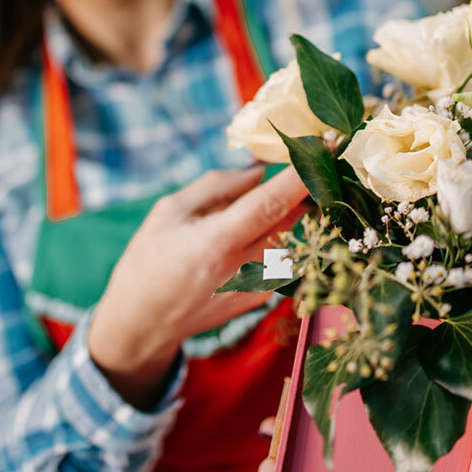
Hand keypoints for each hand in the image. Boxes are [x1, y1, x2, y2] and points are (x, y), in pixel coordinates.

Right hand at [88, 166, 307, 408]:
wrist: (143, 323)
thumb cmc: (149, 260)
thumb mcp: (169, 211)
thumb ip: (217, 186)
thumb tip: (260, 171)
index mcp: (216, 242)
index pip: (271, 203)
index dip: (302, 175)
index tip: (328, 148)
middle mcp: (244, 269)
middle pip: (289, 218)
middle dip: (297, 191)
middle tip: (290, 168)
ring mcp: (257, 289)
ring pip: (286, 237)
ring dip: (276, 218)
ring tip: (236, 221)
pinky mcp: (262, 300)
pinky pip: (277, 257)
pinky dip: (266, 241)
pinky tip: (234, 247)